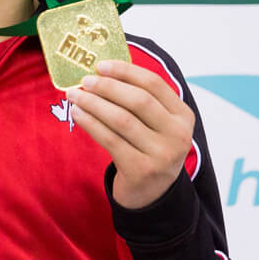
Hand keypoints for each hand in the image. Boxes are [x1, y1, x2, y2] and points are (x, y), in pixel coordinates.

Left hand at [67, 59, 195, 209]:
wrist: (150, 194)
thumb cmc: (148, 149)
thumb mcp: (156, 125)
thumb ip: (141, 100)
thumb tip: (103, 71)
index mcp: (183, 116)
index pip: (154, 84)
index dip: (126, 71)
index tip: (100, 65)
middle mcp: (178, 134)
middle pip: (138, 101)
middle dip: (108, 87)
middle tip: (85, 81)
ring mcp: (162, 154)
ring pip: (122, 119)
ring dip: (94, 104)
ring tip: (75, 96)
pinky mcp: (141, 170)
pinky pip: (110, 140)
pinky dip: (91, 124)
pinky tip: (78, 114)